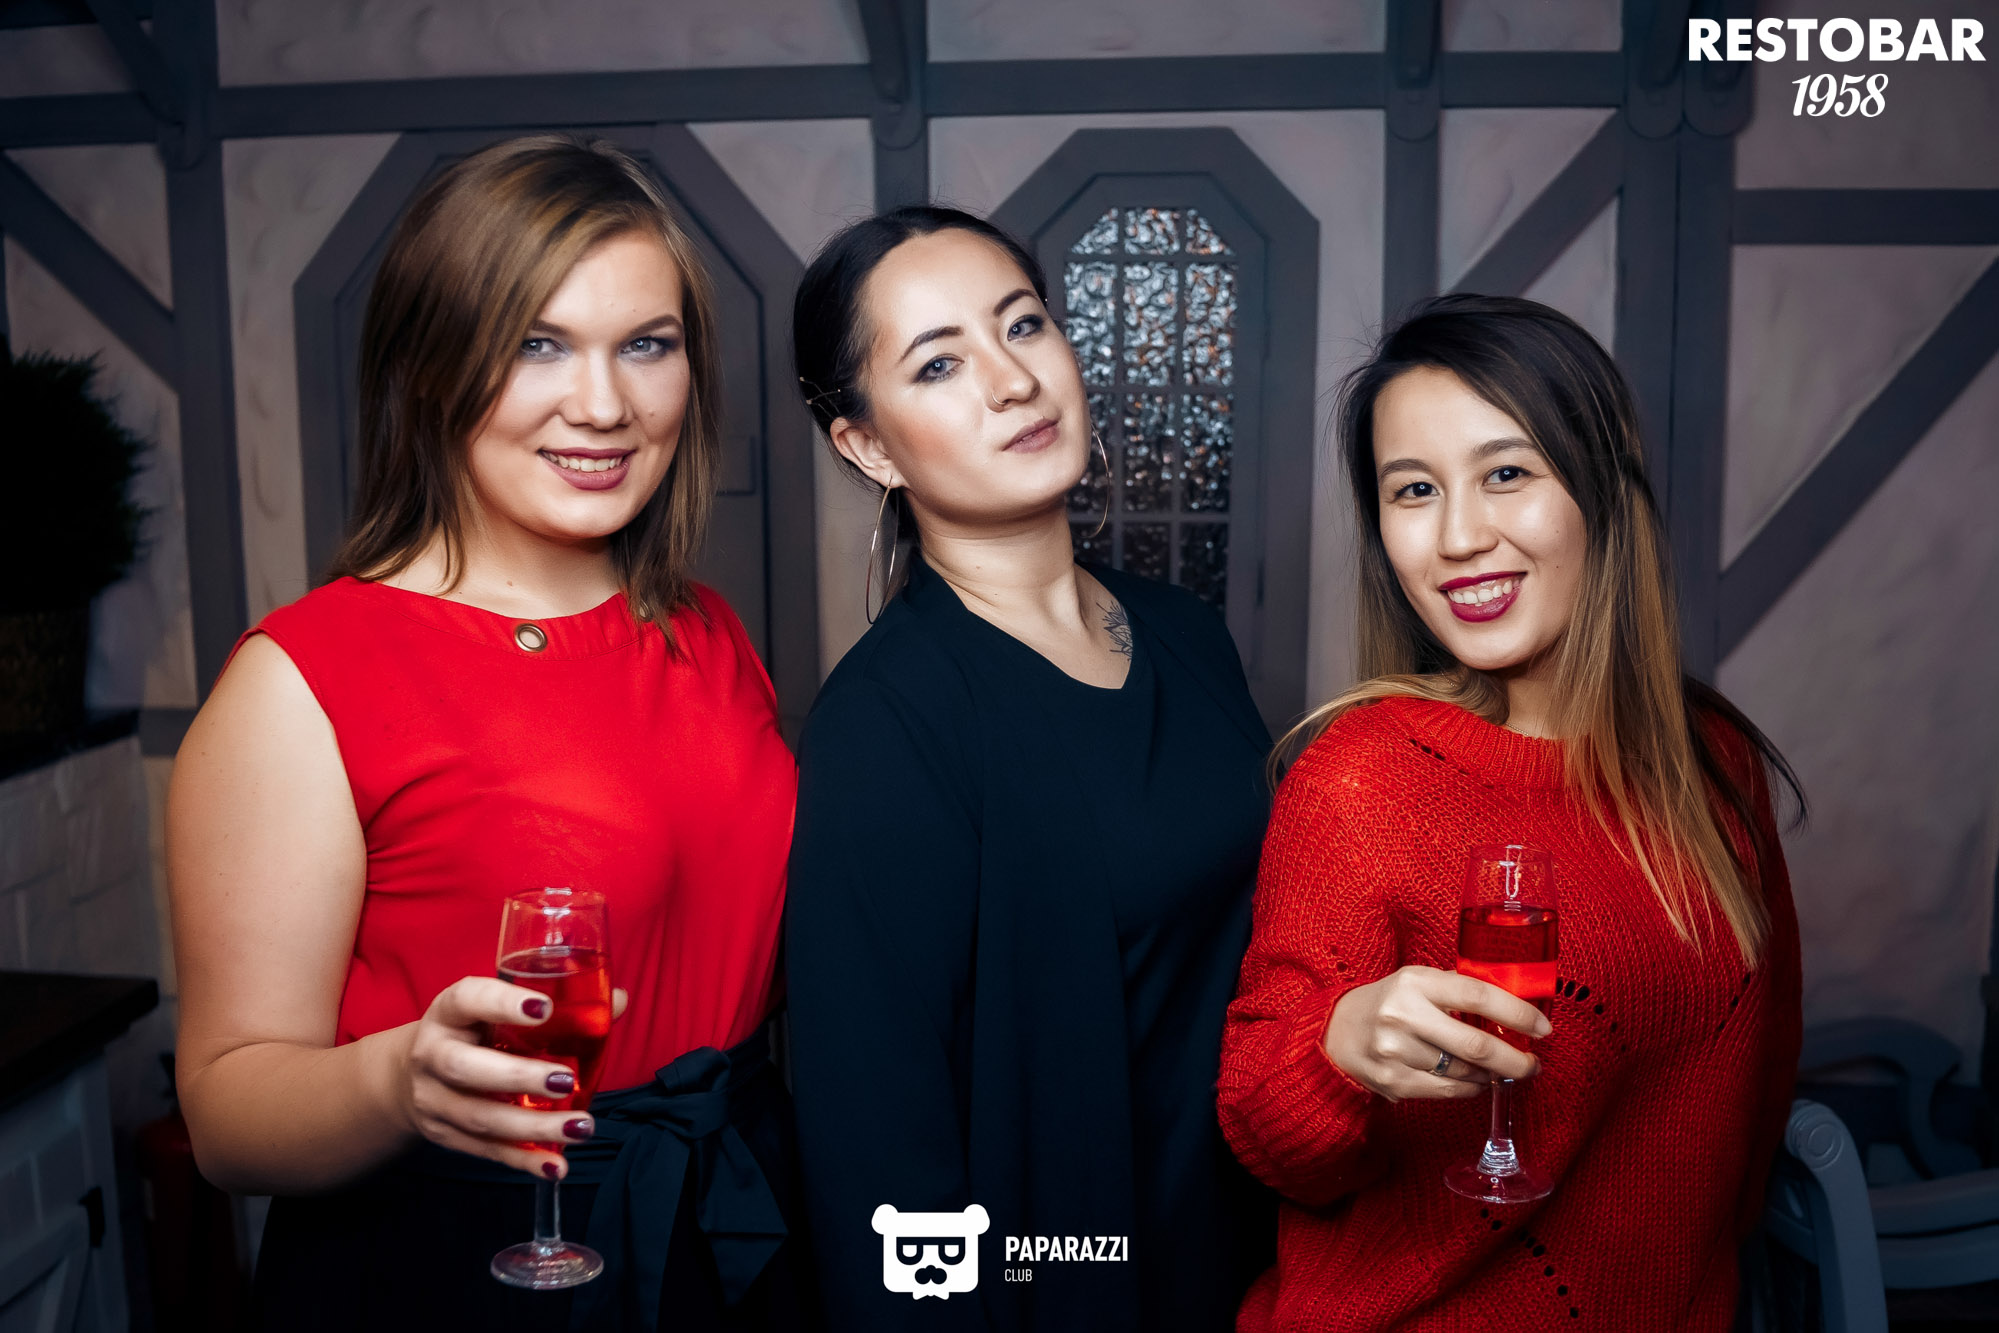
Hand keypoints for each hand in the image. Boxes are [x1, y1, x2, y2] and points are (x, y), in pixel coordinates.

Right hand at [391, 978, 629, 1178]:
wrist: (409, 1077)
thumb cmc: (472, 1034)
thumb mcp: (496, 1010)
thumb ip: (553, 1004)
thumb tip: (616, 1001)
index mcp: (448, 1012)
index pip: (468, 999)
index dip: (503, 1003)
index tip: (544, 1008)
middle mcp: (433, 1054)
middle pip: (465, 1067)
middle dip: (518, 1077)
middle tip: (566, 1080)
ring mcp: (434, 1099)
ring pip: (480, 1117)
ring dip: (532, 1127)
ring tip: (580, 1127)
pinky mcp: (444, 1135)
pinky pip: (486, 1151)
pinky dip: (523, 1160)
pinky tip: (555, 1165)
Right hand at [1323, 966, 1548, 1101]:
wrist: (1333, 1033)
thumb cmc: (1388, 1003)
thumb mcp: (1416, 982)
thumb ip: (1457, 990)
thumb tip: (1514, 1004)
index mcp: (1414, 982)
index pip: (1477, 995)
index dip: (1517, 1013)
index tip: (1543, 1027)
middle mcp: (1403, 1016)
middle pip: (1476, 1046)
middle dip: (1516, 1060)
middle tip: (1533, 1064)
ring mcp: (1396, 1052)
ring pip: (1465, 1073)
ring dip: (1492, 1075)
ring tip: (1500, 1070)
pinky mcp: (1394, 1082)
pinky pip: (1449, 1091)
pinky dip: (1470, 1087)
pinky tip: (1474, 1080)